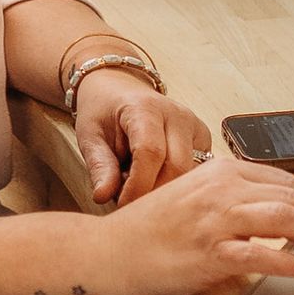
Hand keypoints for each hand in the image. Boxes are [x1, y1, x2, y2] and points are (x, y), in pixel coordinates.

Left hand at [72, 73, 212, 204]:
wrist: (119, 89)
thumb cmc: (104, 110)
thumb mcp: (90, 136)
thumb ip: (100, 166)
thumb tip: (104, 196)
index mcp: (145, 108)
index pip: (150, 152)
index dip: (138, 186)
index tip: (123, 205)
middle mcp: (177, 114)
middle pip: (176, 168)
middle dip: (153, 194)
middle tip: (131, 201)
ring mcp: (194, 126)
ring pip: (190, 174)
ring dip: (165, 190)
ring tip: (140, 184)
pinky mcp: (203, 139)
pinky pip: (196, 172)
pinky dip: (176, 184)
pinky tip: (156, 180)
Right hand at [103, 153, 293, 294]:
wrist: (106, 253)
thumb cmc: (146, 232)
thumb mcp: (191, 199)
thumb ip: (227, 200)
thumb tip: (267, 214)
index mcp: (218, 172)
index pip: (282, 180)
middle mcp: (220, 189)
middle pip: (292, 196)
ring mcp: (215, 221)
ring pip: (285, 218)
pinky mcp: (209, 253)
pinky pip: (261, 254)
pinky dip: (289, 262)